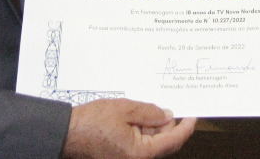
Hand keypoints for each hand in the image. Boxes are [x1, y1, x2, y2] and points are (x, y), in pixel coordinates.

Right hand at [62, 99, 195, 158]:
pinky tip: (135, 117)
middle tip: (164, 106)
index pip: (172, 141)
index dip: (186, 127)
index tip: (192, 116)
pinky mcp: (122, 156)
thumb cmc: (92, 123)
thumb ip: (150, 113)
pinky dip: (142, 131)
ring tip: (141, 109)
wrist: (67, 133)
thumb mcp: (126, 109)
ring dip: (152, 127)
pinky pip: (140, 145)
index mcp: (140, 154)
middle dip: (166, 125)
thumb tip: (167, 116)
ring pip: (151, 143)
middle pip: (163, 143)